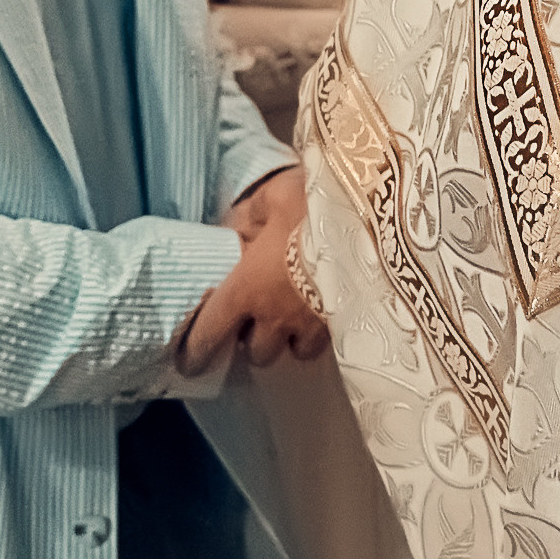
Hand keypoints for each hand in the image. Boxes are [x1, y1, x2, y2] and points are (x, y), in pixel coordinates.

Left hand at [183, 170, 325, 369]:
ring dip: (286, 340)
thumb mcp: (272, 197)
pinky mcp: (344, 325)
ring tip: (290, 318)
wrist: (370, 218)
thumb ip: (248, 218)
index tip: (189, 361)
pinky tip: (320, 313)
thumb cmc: (312, 206)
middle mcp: (275, 316)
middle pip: (255, 353)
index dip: (195, 352)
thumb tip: (237, 230)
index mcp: (246, 288)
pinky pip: (326, 344)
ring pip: (292, 353)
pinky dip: (318, 334)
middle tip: (254, 317)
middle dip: (252, 340)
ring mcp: (312, 325)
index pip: (209, 334)